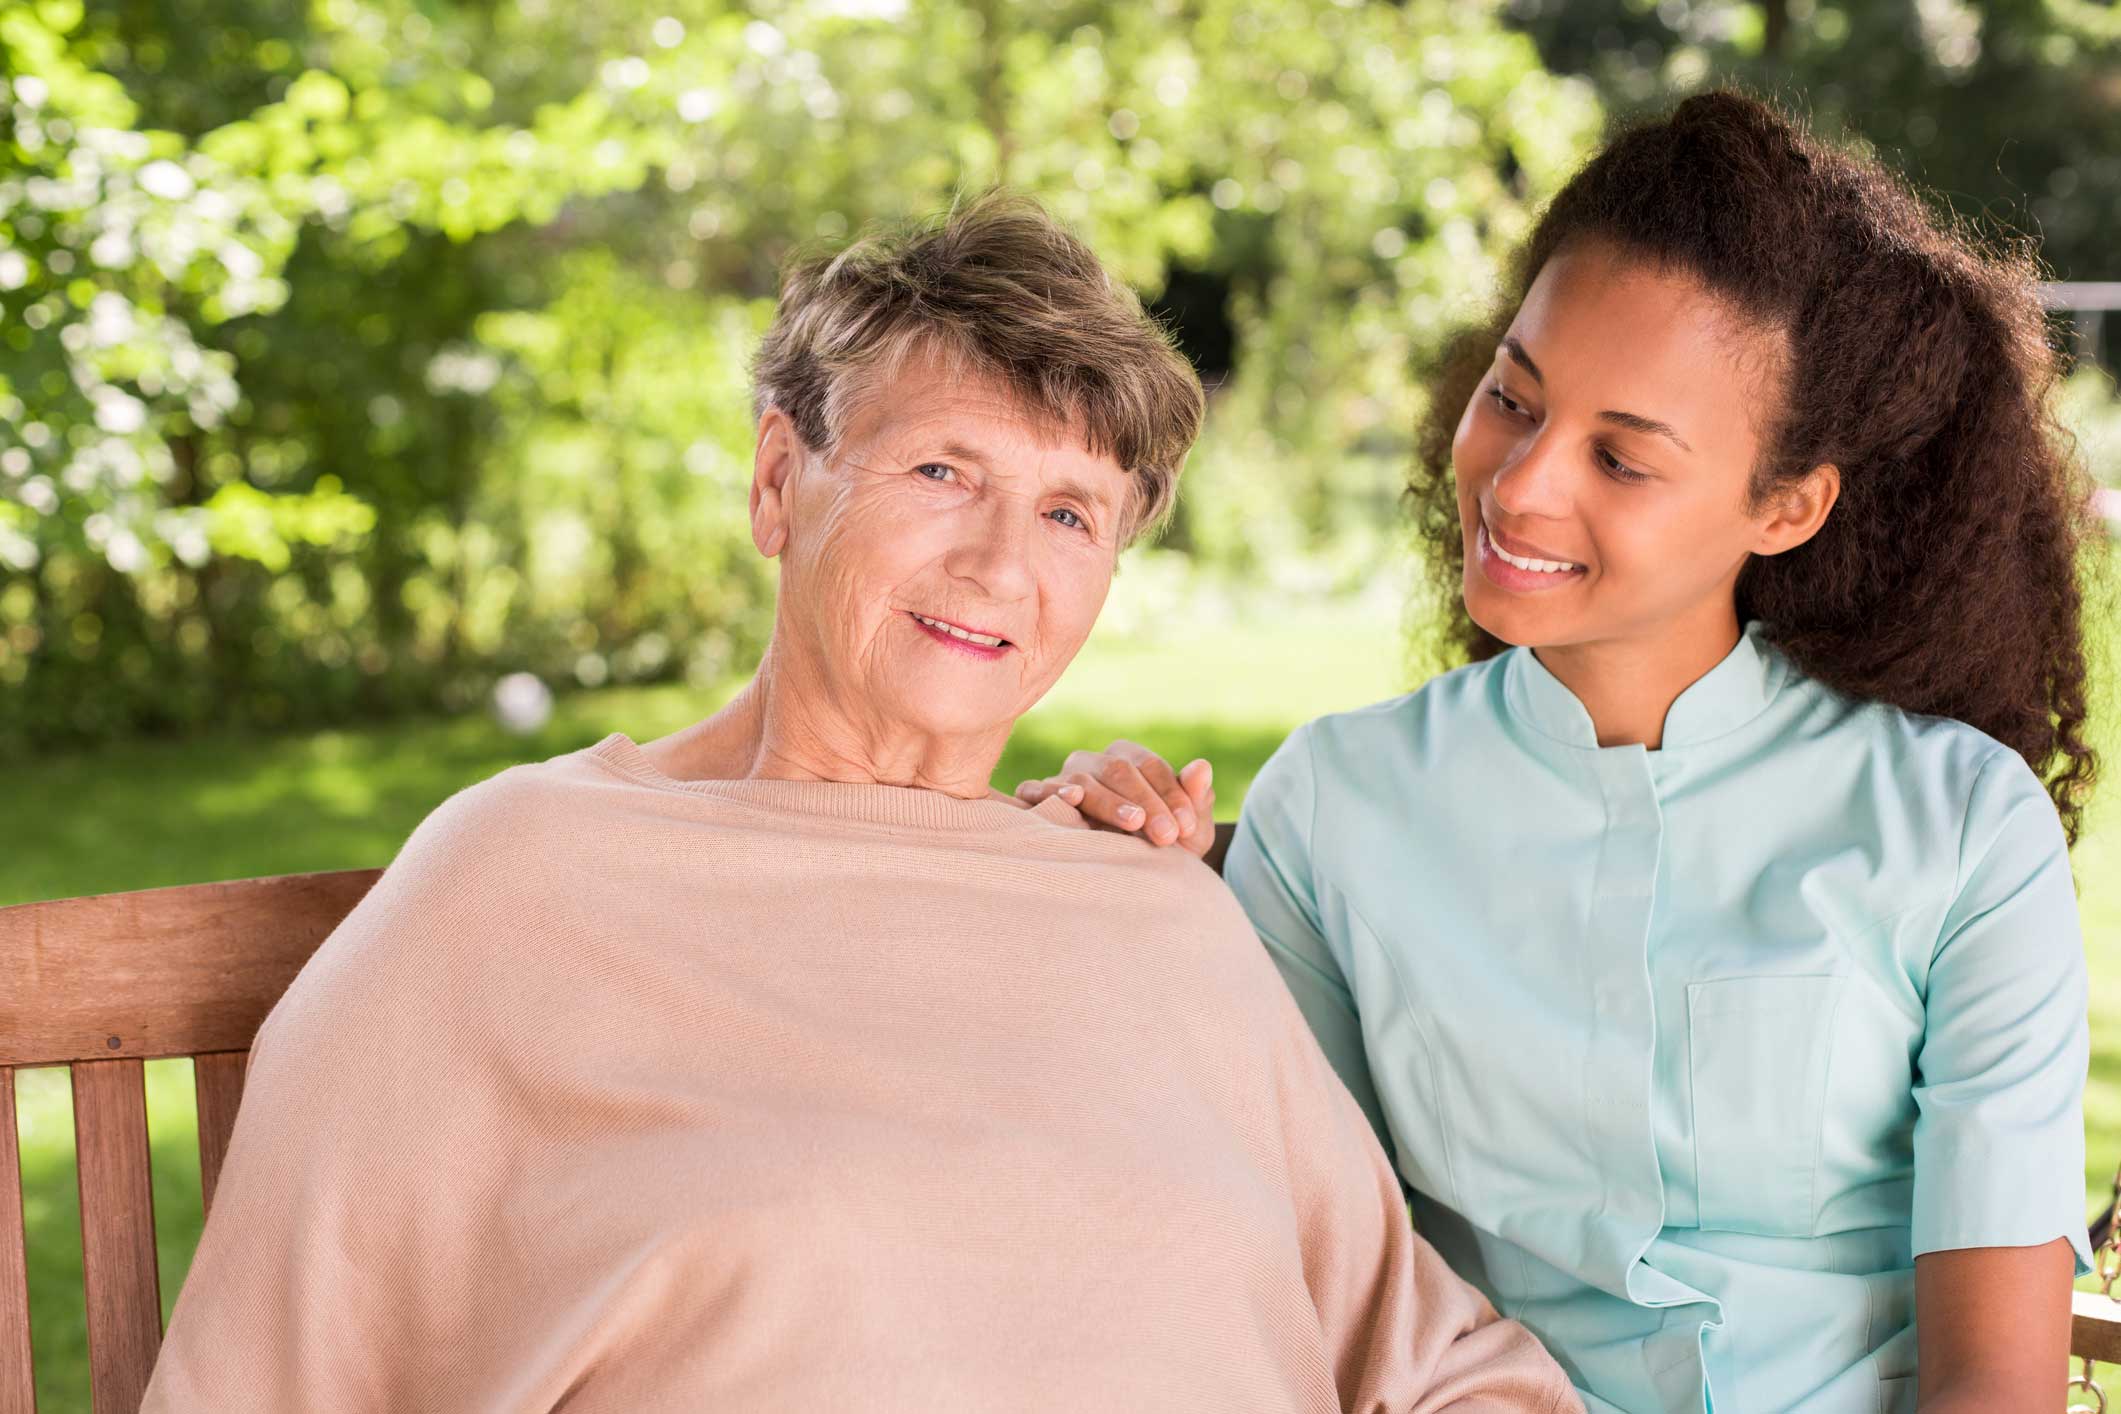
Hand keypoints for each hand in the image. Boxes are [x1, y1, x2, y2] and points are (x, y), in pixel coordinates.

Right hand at [1015, 740, 1215, 857]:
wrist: (1130, 884)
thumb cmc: (1162, 850)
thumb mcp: (1189, 831)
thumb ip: (1196, 799)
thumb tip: (1202, 766)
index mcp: (1128, 759)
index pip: (1149, 765)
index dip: (1171, 793)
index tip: (1187, 826)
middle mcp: (1093, 763)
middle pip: (1117, 769)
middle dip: (1145, 801)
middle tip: (1166, 835)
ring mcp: (1062, 780)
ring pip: (1081, 779)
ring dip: (1109, 801)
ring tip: (1133, 823)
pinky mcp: (1036, 800)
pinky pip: (1034, 790)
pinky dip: (1047, 792)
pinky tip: (1069, 800)